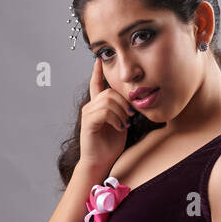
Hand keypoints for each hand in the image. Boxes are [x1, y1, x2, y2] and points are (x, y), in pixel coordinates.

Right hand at [79, 56, 134, 179]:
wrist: (101, 162)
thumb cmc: (111, 145)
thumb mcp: (121, 123)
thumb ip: (123, 110)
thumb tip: (132, 101)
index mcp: (97, 106)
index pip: (95, 84)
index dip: (97, 72)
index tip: (99, 60)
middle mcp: (90, 107)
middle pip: (109, 92)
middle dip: (123, 102)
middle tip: (130, 116)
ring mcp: (88, 114)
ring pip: (107, 101)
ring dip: (121, 112)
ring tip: (125, 124)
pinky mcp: (88, 123)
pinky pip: (104, 112)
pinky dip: (116, 119)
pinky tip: (119, 128)